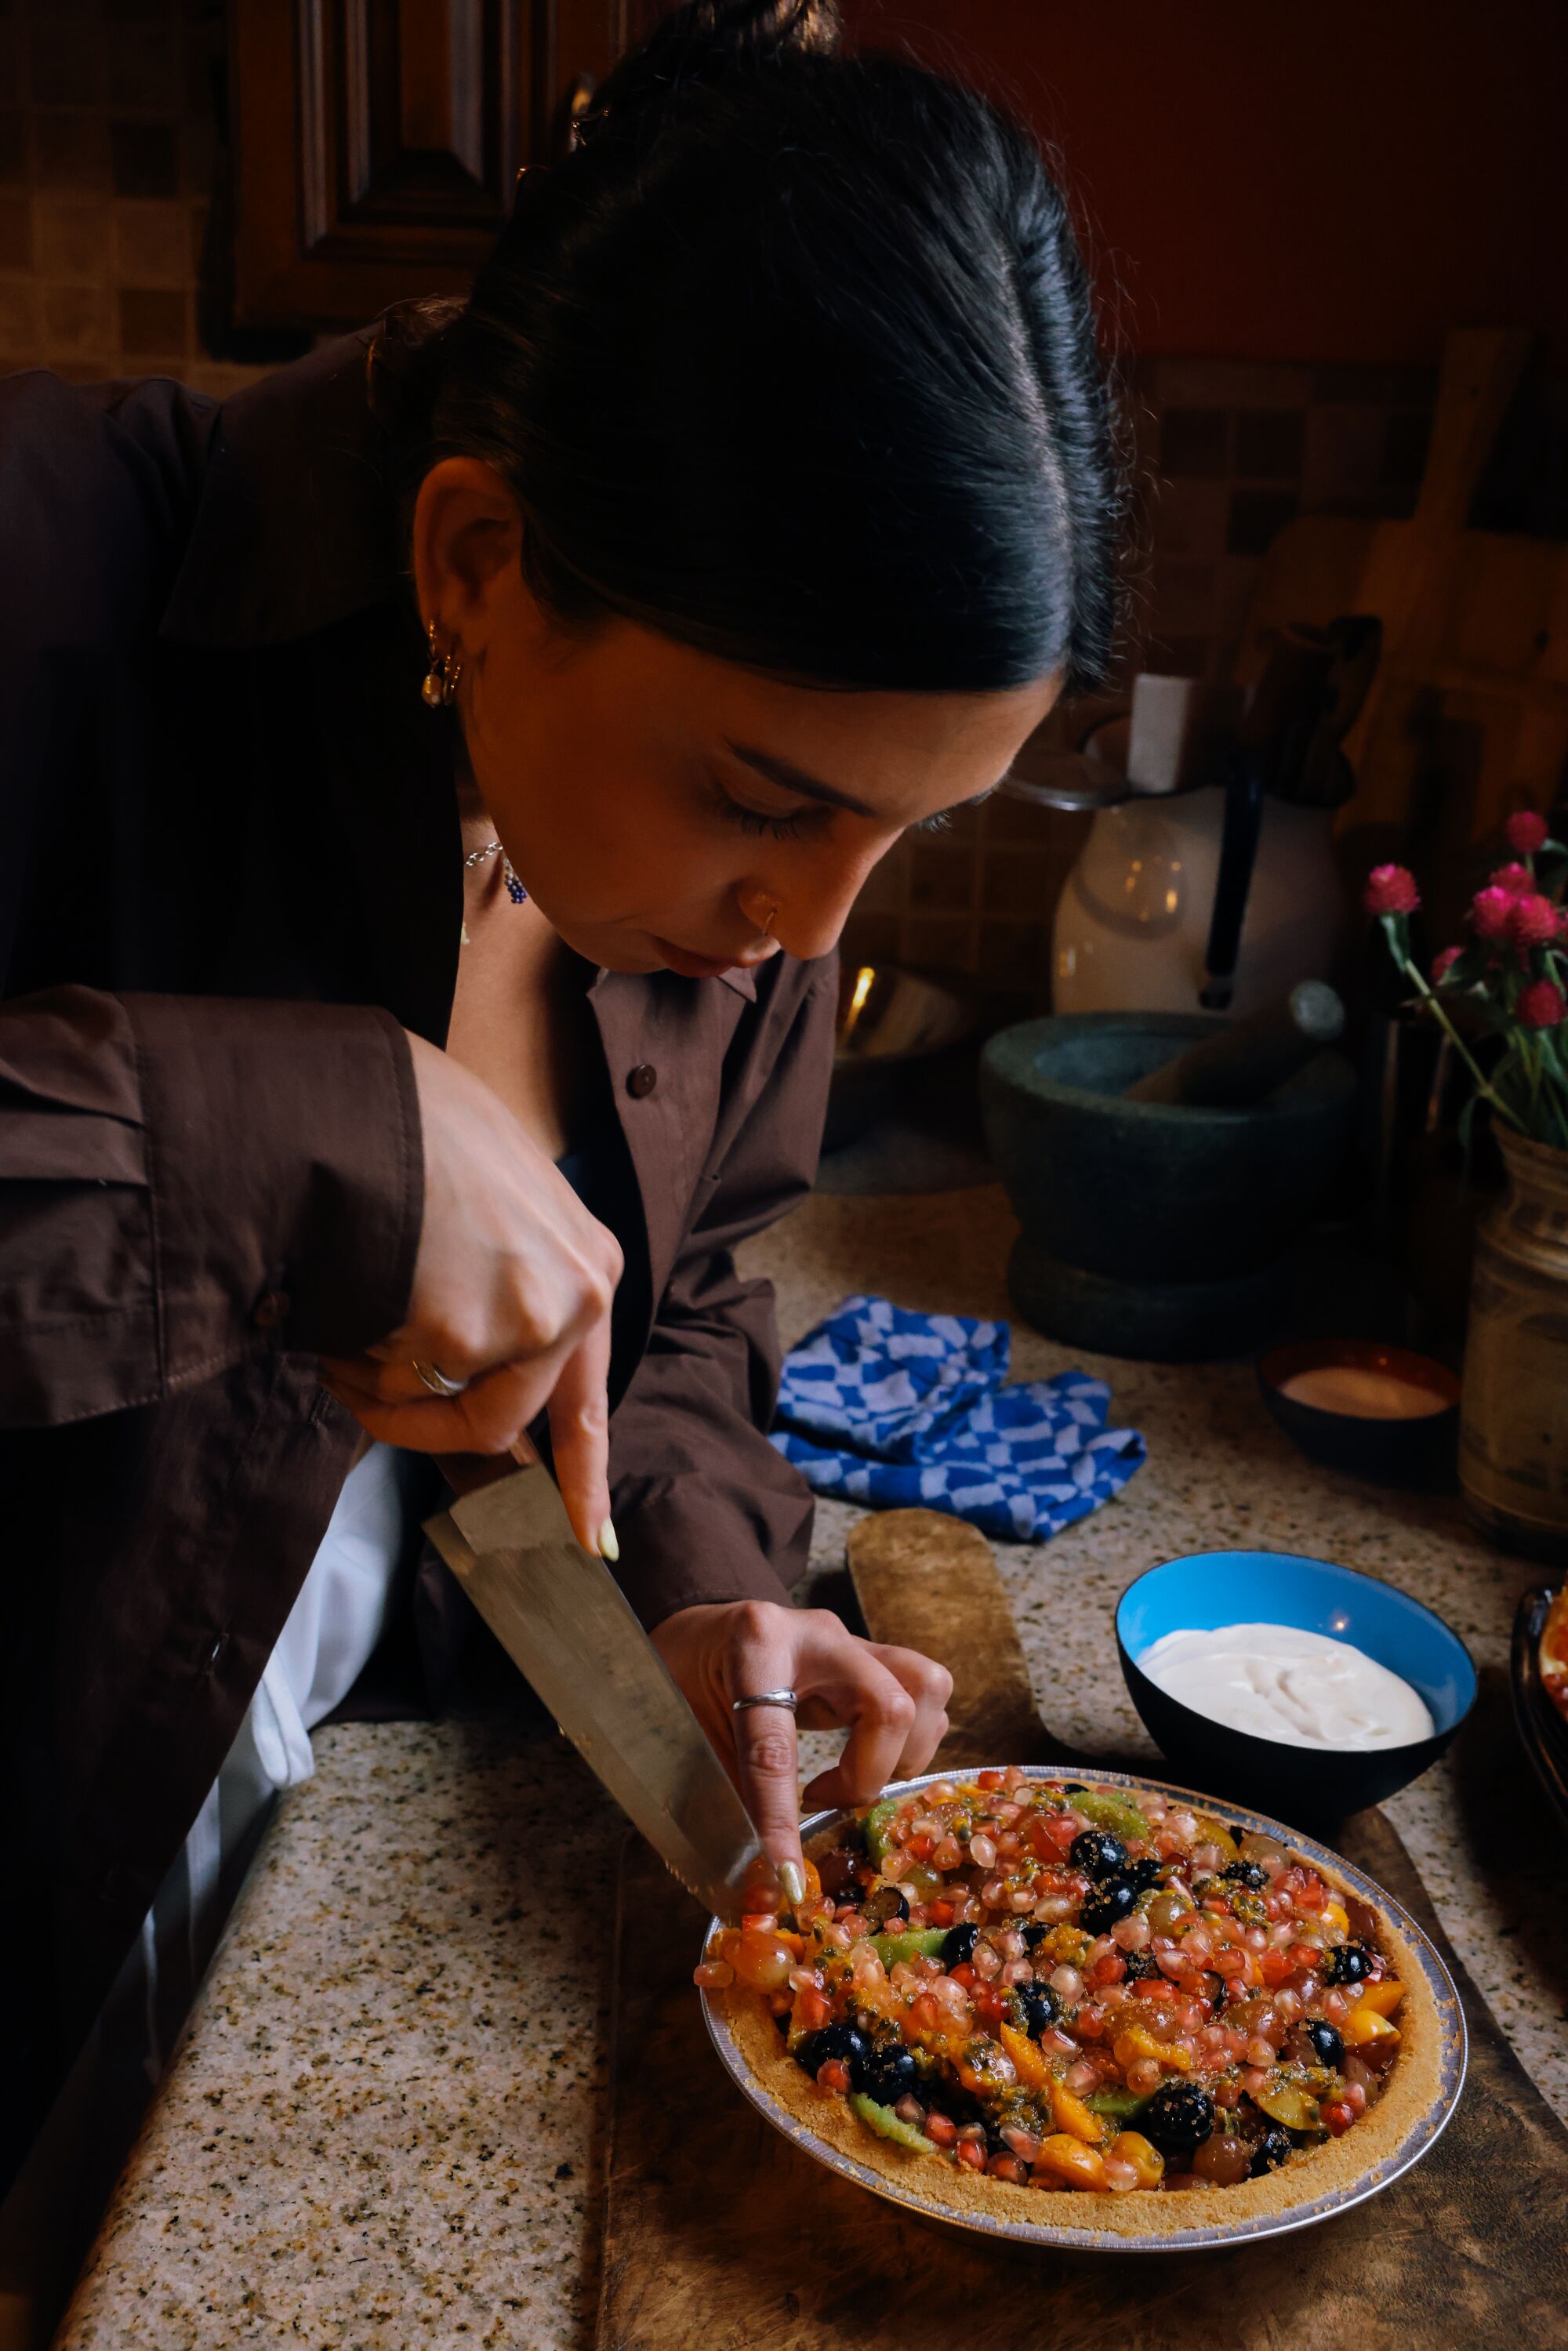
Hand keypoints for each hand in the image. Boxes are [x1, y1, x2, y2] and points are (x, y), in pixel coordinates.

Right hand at [319, 1032, 620, 1553]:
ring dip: (379, 1384)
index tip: (594, 1544)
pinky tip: (343, 1293)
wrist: (362, 1092)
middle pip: (503, 1421)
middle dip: (422, 1426)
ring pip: (439, 1402)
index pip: (586, 1396)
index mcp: (590, 1263)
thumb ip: (501, 1274)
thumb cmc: (410, 1126)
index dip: (585, 1475)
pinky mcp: (465, 1330)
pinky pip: (393, 1383)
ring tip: (346, 1315)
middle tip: (361, 1394)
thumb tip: (463, 1355)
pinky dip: (354, 1358)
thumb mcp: (491, 1196)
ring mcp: (528, 1316)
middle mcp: (579, 1294)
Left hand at [651, 1600, 952, 1880]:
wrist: (701, 1626)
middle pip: (889, 1703)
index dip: (780, 1818)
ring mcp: (852, 1642)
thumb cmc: (686, 1675)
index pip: (777, 1744)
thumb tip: (759, 1882)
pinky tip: (866, 1761)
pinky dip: (910, 1741)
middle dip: (870, 1775)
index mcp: (756, 1645)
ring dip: (904, 1754)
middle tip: (823, 1802)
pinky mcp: (874, 1658)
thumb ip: (724, 1791)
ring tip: (853, 1781)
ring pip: (924, 1687)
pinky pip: (925, 1694)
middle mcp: (817, 1635)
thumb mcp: (686, 1729)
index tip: (787, 1879)